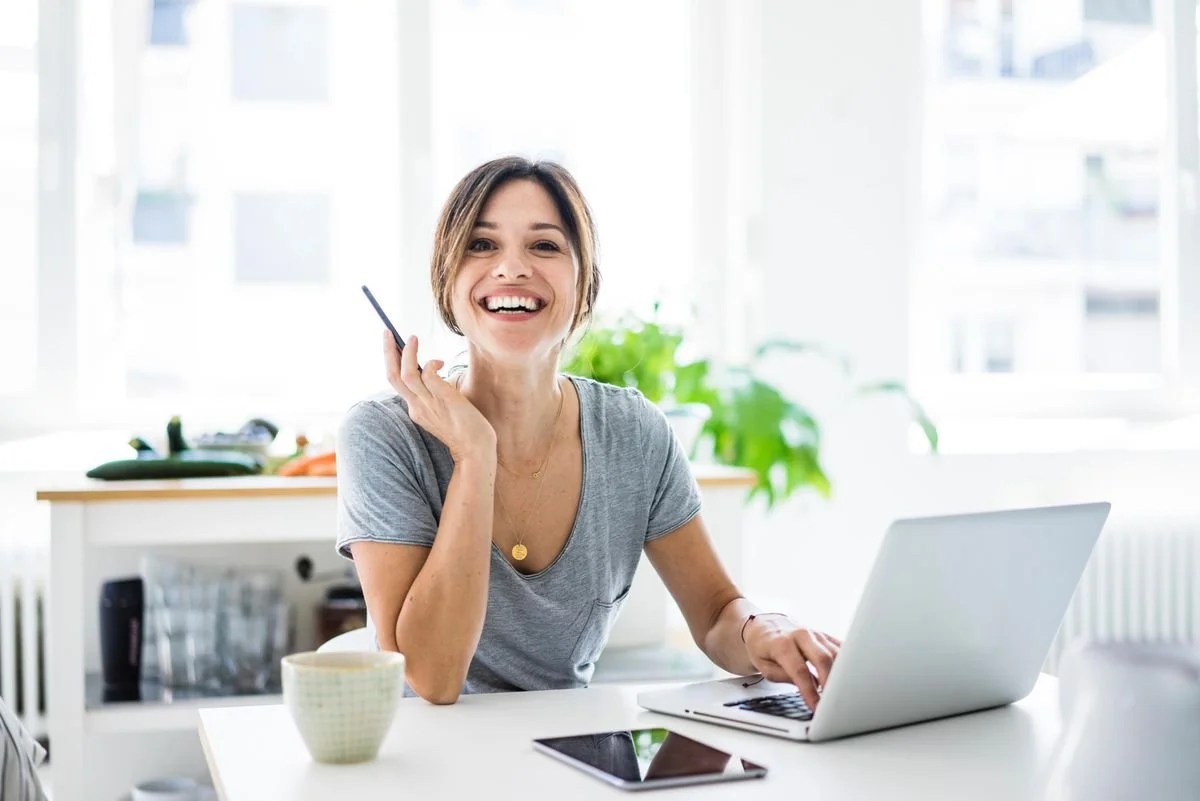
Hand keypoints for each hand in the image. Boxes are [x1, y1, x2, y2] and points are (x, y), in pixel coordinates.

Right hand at [383, 332, 495, 463]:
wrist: (476, 450)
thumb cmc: (465, 429)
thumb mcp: (442, 409)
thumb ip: (434, 393)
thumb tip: (432, 369)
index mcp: (416, 409)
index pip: (396, 383)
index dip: (392, 362)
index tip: (392, 345)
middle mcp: (417, 406)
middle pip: (393, 376)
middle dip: (387, 352)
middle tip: (387, 333)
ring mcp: (429, 404)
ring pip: (407, 374)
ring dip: (408, 353)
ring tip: (413, 338)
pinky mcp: (444, 399)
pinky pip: (428, 376)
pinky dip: (430, 364)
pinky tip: (440, 362)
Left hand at [743, 615, 841, 710]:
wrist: (764, 626)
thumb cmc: (763, 647)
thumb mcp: (763, 666)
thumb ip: (783, 676)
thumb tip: (806, 687)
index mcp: (782, 643)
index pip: (800, 670)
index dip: (809, 691)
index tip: (816, 707)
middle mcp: (801, 635)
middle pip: (823, 658)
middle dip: (830, 682)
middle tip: (831, 701)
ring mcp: (815, 634)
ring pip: (835, 653)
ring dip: (840, 674)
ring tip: (839, 693)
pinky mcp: (824, 635)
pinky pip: (841, 648)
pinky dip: (846, 663)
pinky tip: (847, 677)